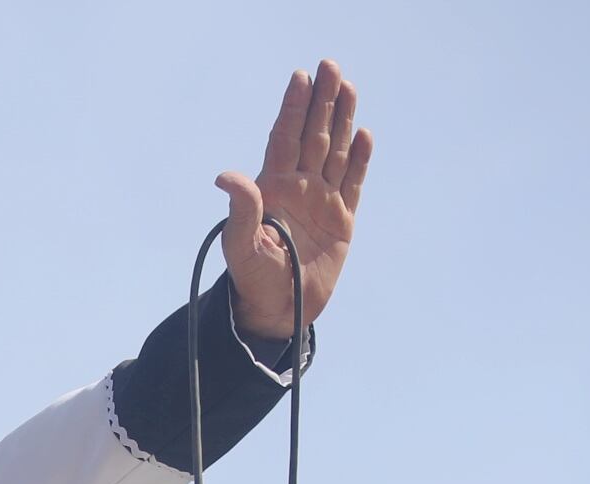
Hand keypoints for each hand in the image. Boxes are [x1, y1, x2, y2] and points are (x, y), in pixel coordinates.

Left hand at [218, 60, 372, 342]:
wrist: (278, 311)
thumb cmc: (252, 279)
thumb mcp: (241, 246)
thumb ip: (240, 210)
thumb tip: (226, 176)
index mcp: (273, 189)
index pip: (284, 139)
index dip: (292, 109)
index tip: (300, 77)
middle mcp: (298, 188)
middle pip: (312, 135)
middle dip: (321, 102)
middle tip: (330, 66)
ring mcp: (321, 201)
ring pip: (335, 151)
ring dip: (342, 119)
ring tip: (348, 86)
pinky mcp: (341, 220)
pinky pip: (352, 182)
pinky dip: (359, 159)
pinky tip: (364, 135)